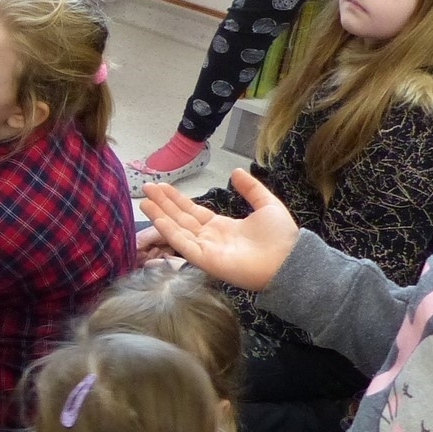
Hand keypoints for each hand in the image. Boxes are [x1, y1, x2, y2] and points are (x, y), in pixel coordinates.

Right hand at [140, 168, 299, 291]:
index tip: (161, 186)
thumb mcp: (267, 205)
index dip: (177, 199)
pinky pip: (182, 243)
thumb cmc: (281, 237)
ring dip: (160, 215)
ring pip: (177, 229)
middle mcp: (209, 238)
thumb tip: (236, 171)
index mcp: (222, 226)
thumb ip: (251, 188)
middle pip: (180, 218)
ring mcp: (205, 249)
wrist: (288, 260)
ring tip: (144, 200)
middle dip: (163, 203)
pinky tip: (156, 218)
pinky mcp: (204, 259)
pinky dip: (168, 230)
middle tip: (146, 187)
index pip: (193, 211)